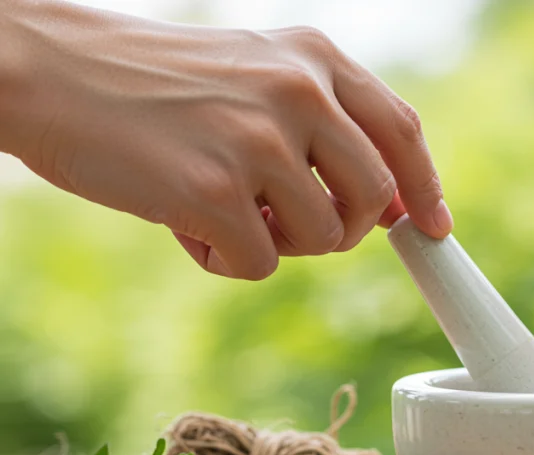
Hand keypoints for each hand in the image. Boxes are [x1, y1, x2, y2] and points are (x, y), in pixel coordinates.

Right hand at [0, 1, 451, 279]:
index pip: (402, 131)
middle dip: (341, 228)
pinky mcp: (214, 191)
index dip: (424, 189)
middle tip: (285, 221)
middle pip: (375, 198)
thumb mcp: (256, 71)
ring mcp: (259, 140)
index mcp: (315, 58)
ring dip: (276, 242)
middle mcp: (299, 91)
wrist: (48, 72)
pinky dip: (224, 259)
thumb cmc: (154, 83)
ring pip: (323, 238)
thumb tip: (394, 203)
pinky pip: (261, 265)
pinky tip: (180, 220)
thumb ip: (325, 122)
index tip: (433, 228)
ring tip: (216, 205)